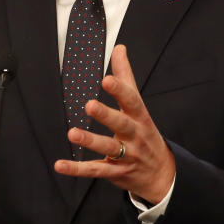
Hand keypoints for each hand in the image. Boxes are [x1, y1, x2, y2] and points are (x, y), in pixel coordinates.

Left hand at [53, 44, 175, 204]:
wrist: (162, 174)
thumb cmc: (145, 133)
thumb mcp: (139, 106)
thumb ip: (126, 78)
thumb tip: (119, 49)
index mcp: (139, 117)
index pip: (132, 101)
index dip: (120, 90)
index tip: (107, 79)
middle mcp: (134, 136)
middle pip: (121, 124)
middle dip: (107, 115)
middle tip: (90, 105)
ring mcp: (126, 156)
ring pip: (108, 148)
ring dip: (91, 141)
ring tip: (72, 133)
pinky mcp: (115, 172)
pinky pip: (95, 170)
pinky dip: (77, 169)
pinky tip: (60, 164)